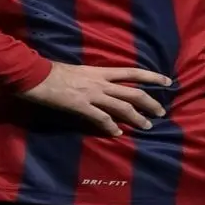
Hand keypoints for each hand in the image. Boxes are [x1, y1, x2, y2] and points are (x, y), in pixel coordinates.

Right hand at [18, 62, 171, 135]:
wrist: (37, 76)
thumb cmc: (56, 71)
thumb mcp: (81, 70)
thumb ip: (95, 78)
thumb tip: (105, 85)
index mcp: (101, 71)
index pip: (133, 72)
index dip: (152, 76)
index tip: (167, 81)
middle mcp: (101, 82)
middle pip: (133, 92)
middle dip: (150, 102)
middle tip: (161, 112)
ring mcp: (92, 95)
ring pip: (122, 107)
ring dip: (136, 118)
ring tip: (147, 126)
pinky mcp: (82, 107)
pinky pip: (101, 119)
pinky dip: (111, 127)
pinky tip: (118, 134)